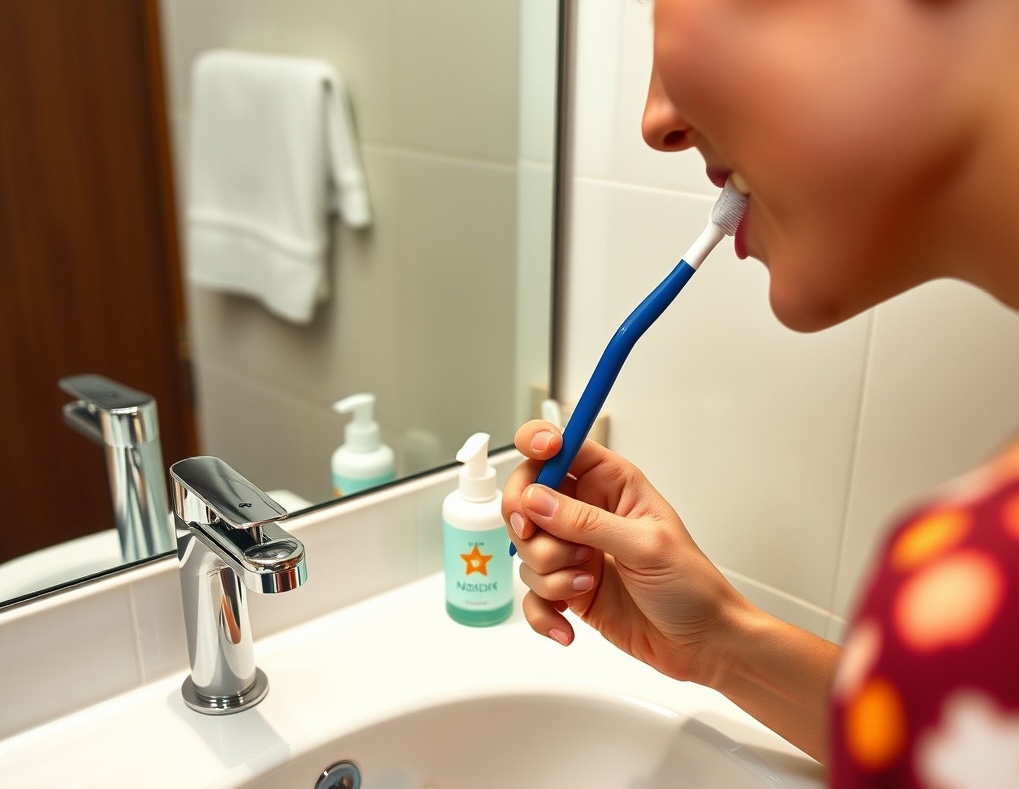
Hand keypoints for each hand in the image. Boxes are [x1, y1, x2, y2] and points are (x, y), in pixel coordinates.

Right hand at [503, 420, 752, 685]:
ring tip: (587, 584)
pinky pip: (532, 592)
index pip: (561, 448)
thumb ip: (585, 521)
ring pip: (527, 548)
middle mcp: (587, 511)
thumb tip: (535, 499)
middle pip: (527, 495)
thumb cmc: (691, 585)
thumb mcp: (644, 546)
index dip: (538, 445)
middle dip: (528, 522)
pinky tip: (567, 623)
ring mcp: (574, 550)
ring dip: (548, 572)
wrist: (701, 642)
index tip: (535, 468)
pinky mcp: (567, 586)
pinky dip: (544, 610)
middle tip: (541, 538)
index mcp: (611, 483)